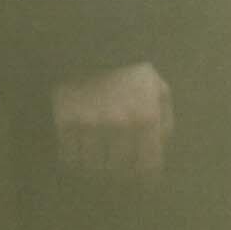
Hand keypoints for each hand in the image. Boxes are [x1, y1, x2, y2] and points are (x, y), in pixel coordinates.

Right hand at [49, 58, 172, 184]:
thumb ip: (164, 120)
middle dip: (121, 175)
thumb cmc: (130, 70)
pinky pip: (70, 157)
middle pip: (120, 170)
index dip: (145, 179)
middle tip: (119, 175)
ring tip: (99, 166)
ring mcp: (91, 125)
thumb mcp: (158, 88)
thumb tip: (160, 149)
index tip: (142, 184)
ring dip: (97, 170)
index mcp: (147, 117)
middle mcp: (120, 125)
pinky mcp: (66, 122)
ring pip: (93, 168)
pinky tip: (80, 156)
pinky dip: (75, 161)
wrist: (92, 46)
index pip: (148, 165)